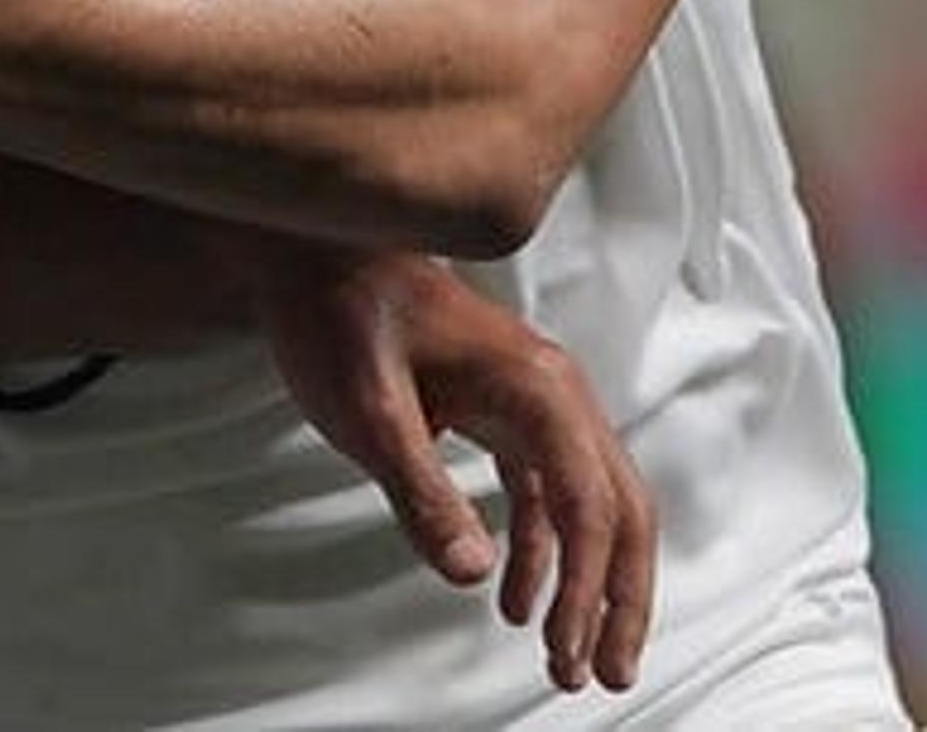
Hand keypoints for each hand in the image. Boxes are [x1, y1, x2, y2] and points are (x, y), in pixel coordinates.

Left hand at [258, 249, 653, 697]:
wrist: (308, 253)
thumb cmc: (337, 314)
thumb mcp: (369, 411)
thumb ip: (421, 491)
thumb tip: (471, 571)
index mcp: (537, 386)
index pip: (589, 504)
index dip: (587, 587)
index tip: (565, 651)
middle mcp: (552, 392)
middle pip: (618, 507)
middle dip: (618, 597)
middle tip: (605, 674)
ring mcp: (531, 401)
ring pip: (590, 503)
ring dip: (585, 583)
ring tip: (566, 660)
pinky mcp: (503, 410)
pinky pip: (544, 491)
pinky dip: (542, 550)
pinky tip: (515, 602)